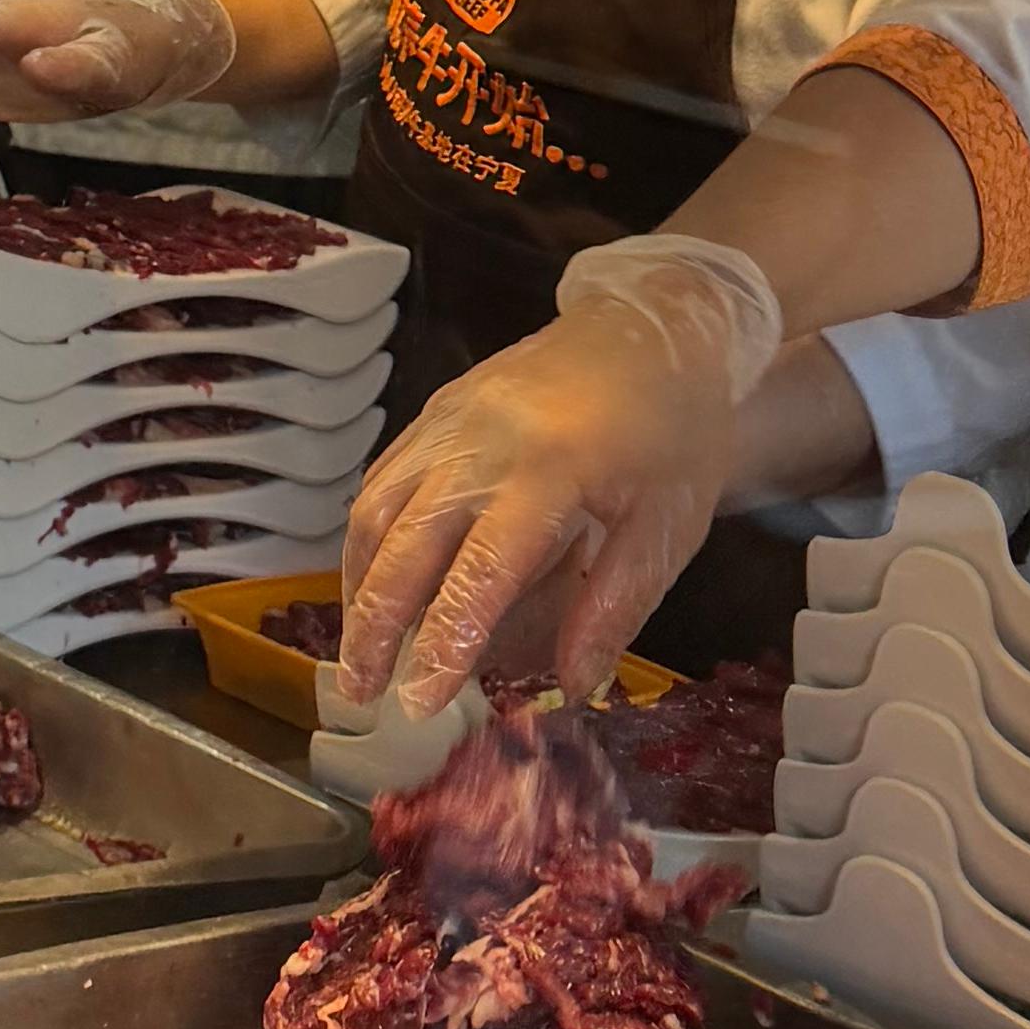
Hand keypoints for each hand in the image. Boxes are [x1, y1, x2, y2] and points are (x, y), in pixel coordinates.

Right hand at [331, 244, 782, 710]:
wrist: (654, 326)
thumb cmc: (673, 431)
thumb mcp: (669, 528)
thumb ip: (615, 608)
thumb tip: (572, 687)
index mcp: (549, 473)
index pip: (480, 573)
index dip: (445, 641)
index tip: (419, 702)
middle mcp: (482, 444)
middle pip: (404, 543)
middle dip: (374, 624)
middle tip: (361, 693)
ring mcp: (450, 421)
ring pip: (375, 508)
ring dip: (357, 584)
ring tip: (357, 648)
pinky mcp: (437, 409)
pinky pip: (383, 477)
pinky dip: (366, 537)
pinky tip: (371, 580)